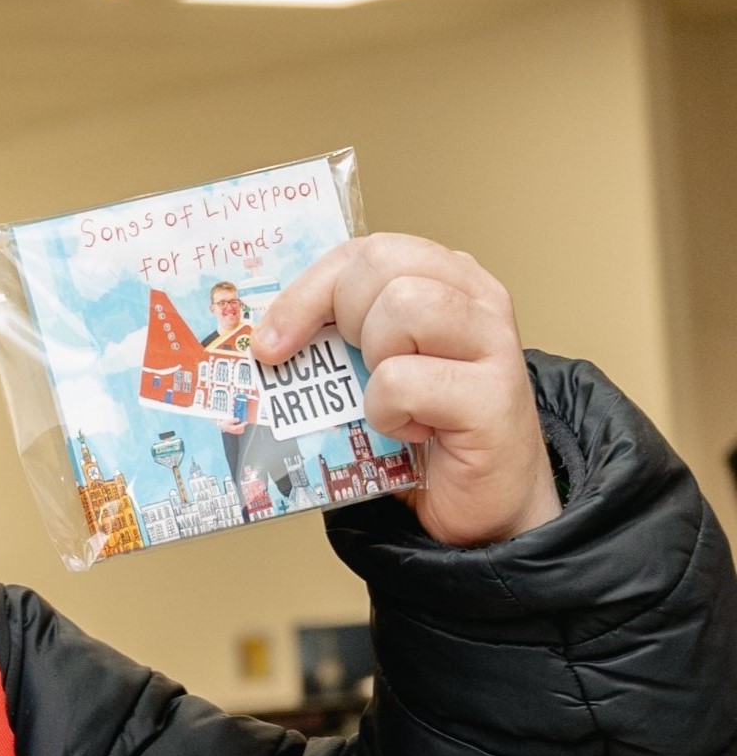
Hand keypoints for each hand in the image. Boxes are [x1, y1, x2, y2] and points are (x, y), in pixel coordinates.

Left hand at [255, 234, 559, 548]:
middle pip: (381, 264)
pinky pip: (404, 381)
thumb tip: (262, 343)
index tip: (270, 343)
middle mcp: (475, 299)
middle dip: (342, 320)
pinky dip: (387, 414)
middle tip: (355, 372)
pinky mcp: (493, 395)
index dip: (307, 292)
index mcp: (446, 280)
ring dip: (372, 363)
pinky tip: (410, 432)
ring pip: (403, 307)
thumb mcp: (371, 374)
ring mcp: (491, 342)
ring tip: (388, 400)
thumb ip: (339, 341)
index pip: (365, 251)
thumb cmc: (424, 436)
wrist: (483, 503)